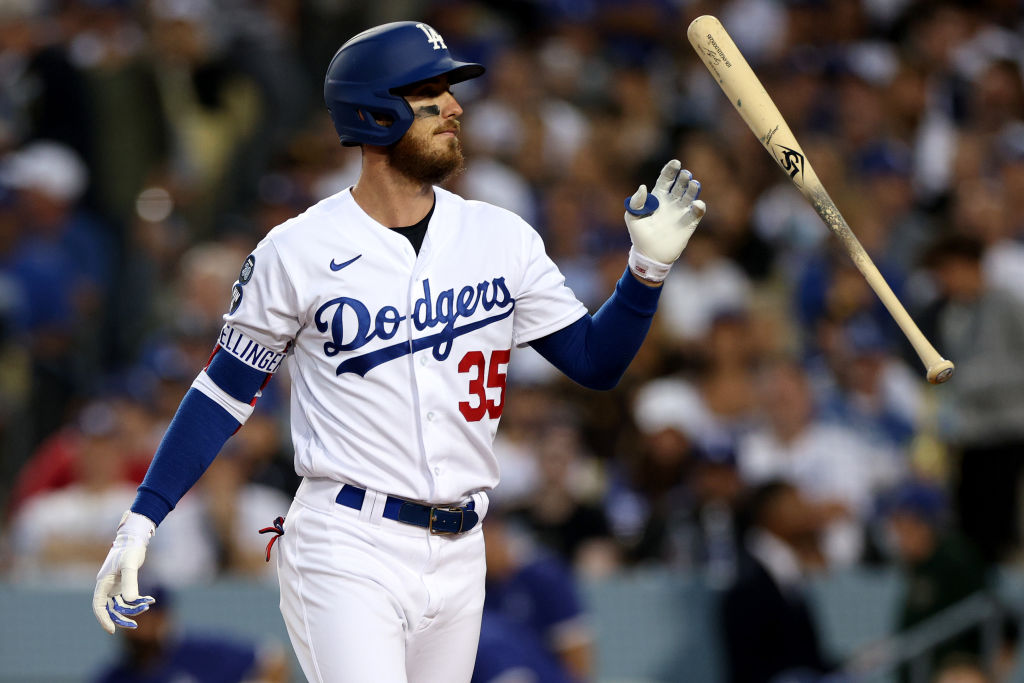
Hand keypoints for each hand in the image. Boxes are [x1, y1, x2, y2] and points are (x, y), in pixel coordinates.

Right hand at [92, 511, 156, 633]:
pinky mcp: (123, 585)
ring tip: (148, 604)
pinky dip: (138, 601)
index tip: (112, 630)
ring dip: (133, 608)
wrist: (135, 539)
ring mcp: (114, 587)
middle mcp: (106, 587)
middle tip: (135, 625)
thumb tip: (131, 600)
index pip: (99, 606)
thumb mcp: (130, 565)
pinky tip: (150, 600)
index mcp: (103, 583)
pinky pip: (129, 599)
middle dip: (121, 618)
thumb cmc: (130, 550)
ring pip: (120, 605)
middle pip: (110, 609)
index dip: (103, 619)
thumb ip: (130, 582)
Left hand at [624, 159, 705, 282]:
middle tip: (685, 175)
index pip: (666, 179)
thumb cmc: (639, 235)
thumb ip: (636, 202)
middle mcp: (671, 202)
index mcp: (658, 197)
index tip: (676, 163)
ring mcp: (681, 212)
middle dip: (684, 178)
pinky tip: (696, 204)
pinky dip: (699, 207)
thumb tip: (643, 187)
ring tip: (693, 184)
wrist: (649, 255)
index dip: (671, 170)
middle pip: (680, 184)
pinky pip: (697, 212)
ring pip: (690, 195)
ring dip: (693, 188)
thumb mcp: (632, 217)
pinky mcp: (689, 223)